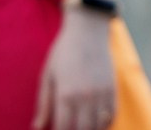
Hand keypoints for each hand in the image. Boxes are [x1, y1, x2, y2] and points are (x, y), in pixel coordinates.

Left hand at [32, 9, 115, 129]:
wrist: (88, 30)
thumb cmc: (63, 52)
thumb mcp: (48, 76)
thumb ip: (43, 104)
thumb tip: (37, 127)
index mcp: (65, 94)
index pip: (63, 128)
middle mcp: (85, 96)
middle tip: (69, 128)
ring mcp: (101, 92)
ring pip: (99, 125)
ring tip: (82, 127)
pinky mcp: (112, 88)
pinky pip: (111, 114)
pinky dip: (104, 123)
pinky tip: (95, 124)